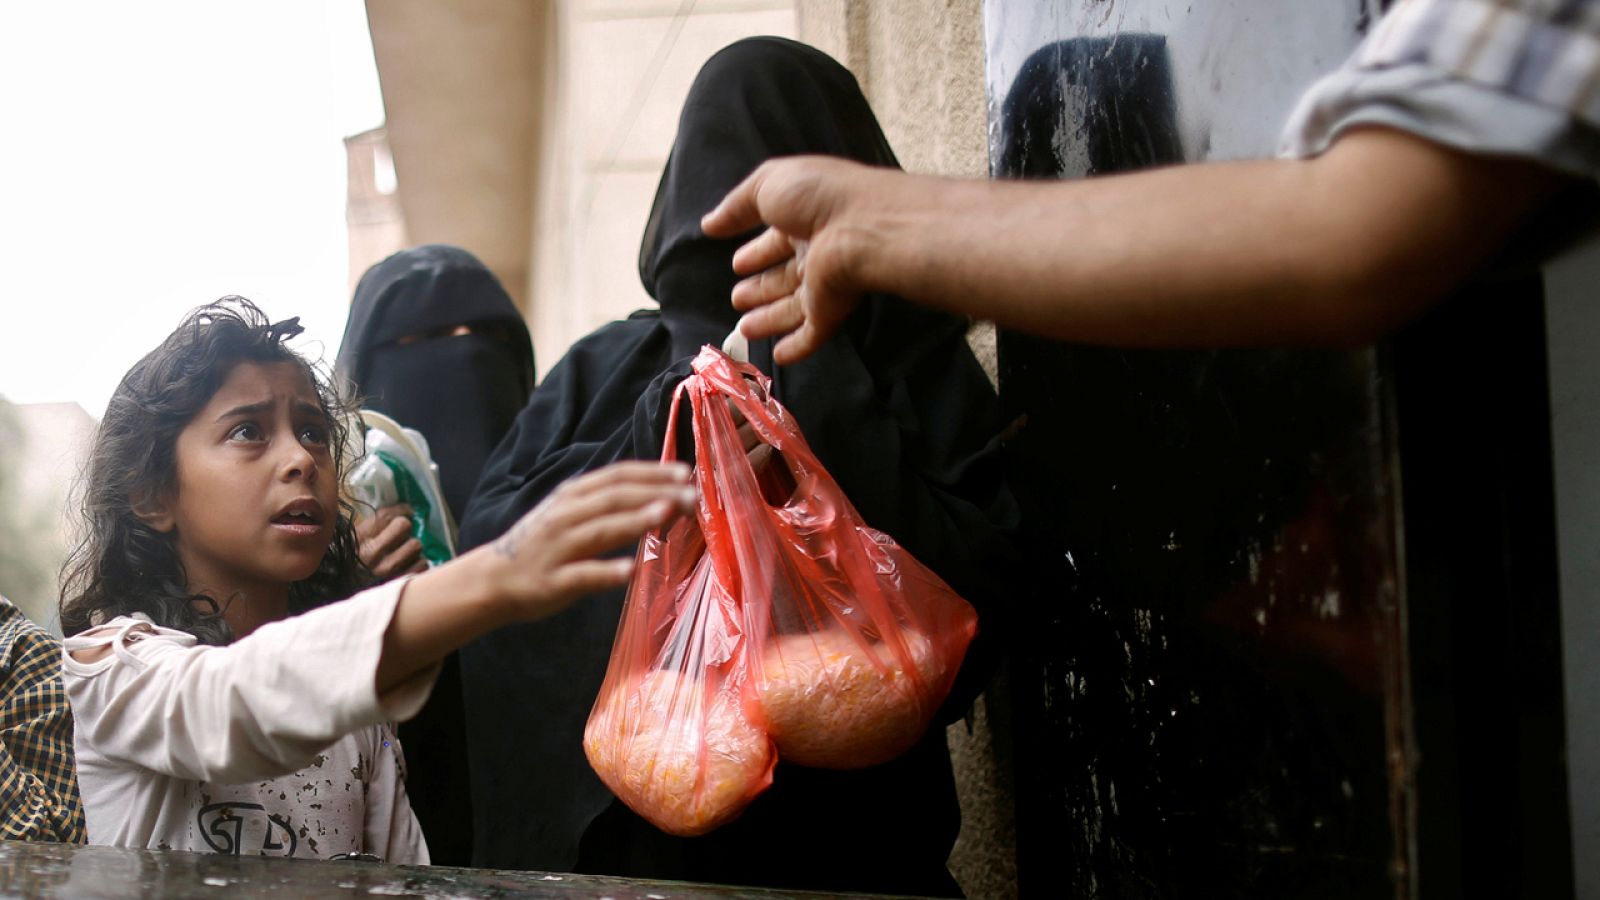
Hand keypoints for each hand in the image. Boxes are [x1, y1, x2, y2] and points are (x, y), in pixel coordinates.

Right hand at [356, 504, 426, 581]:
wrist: (346, 590)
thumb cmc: (355, 562)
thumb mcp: (356, 540)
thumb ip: (375, 525)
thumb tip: (406, 509)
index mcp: (358, 539)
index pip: (386, 515)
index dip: (401, 509)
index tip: (406, 511)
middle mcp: (370, 554)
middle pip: (404, 526)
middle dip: (405, 529)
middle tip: (402, 536)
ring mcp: (384, 571)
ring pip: (415, 545)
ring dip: (412, 548)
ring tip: (404, 553)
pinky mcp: (397, 584)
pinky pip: (421, 565)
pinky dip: (418, 564)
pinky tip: (409, 565)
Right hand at [486, 461, 696, 620]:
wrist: (494, 579)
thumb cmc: (544, 545)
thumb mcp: (571, 513)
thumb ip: (608, 504)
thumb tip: (662, 495)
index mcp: (572, 496)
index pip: (616, 476)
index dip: (651, 472)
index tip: (685, 472)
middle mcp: (565, 516)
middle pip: (614, 499)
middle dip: (654, 494)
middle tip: (691, 495)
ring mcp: (558, 548)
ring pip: (600, 530)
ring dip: (633, 521)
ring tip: (665, 514)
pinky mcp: (553, 581)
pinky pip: (582, 575)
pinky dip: (606, 572)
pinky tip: (631, 570)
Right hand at [702, 156, 885, 364]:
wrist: (860, 227)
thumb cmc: (815, 197)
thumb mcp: (767, 185)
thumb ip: (736, 205)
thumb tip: (709, 224)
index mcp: (806, 219)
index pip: (777, 241)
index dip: (757, 252)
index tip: (737, 263)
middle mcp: (817, 253)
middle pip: (784, 277)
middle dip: (760, 288)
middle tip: (736, 299)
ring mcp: (826, 284)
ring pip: (793, 309)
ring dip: (769, 319)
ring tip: (744, 329)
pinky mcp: (831, 312)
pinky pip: (811, 334)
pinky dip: (796, 347)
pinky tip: (779, 356)